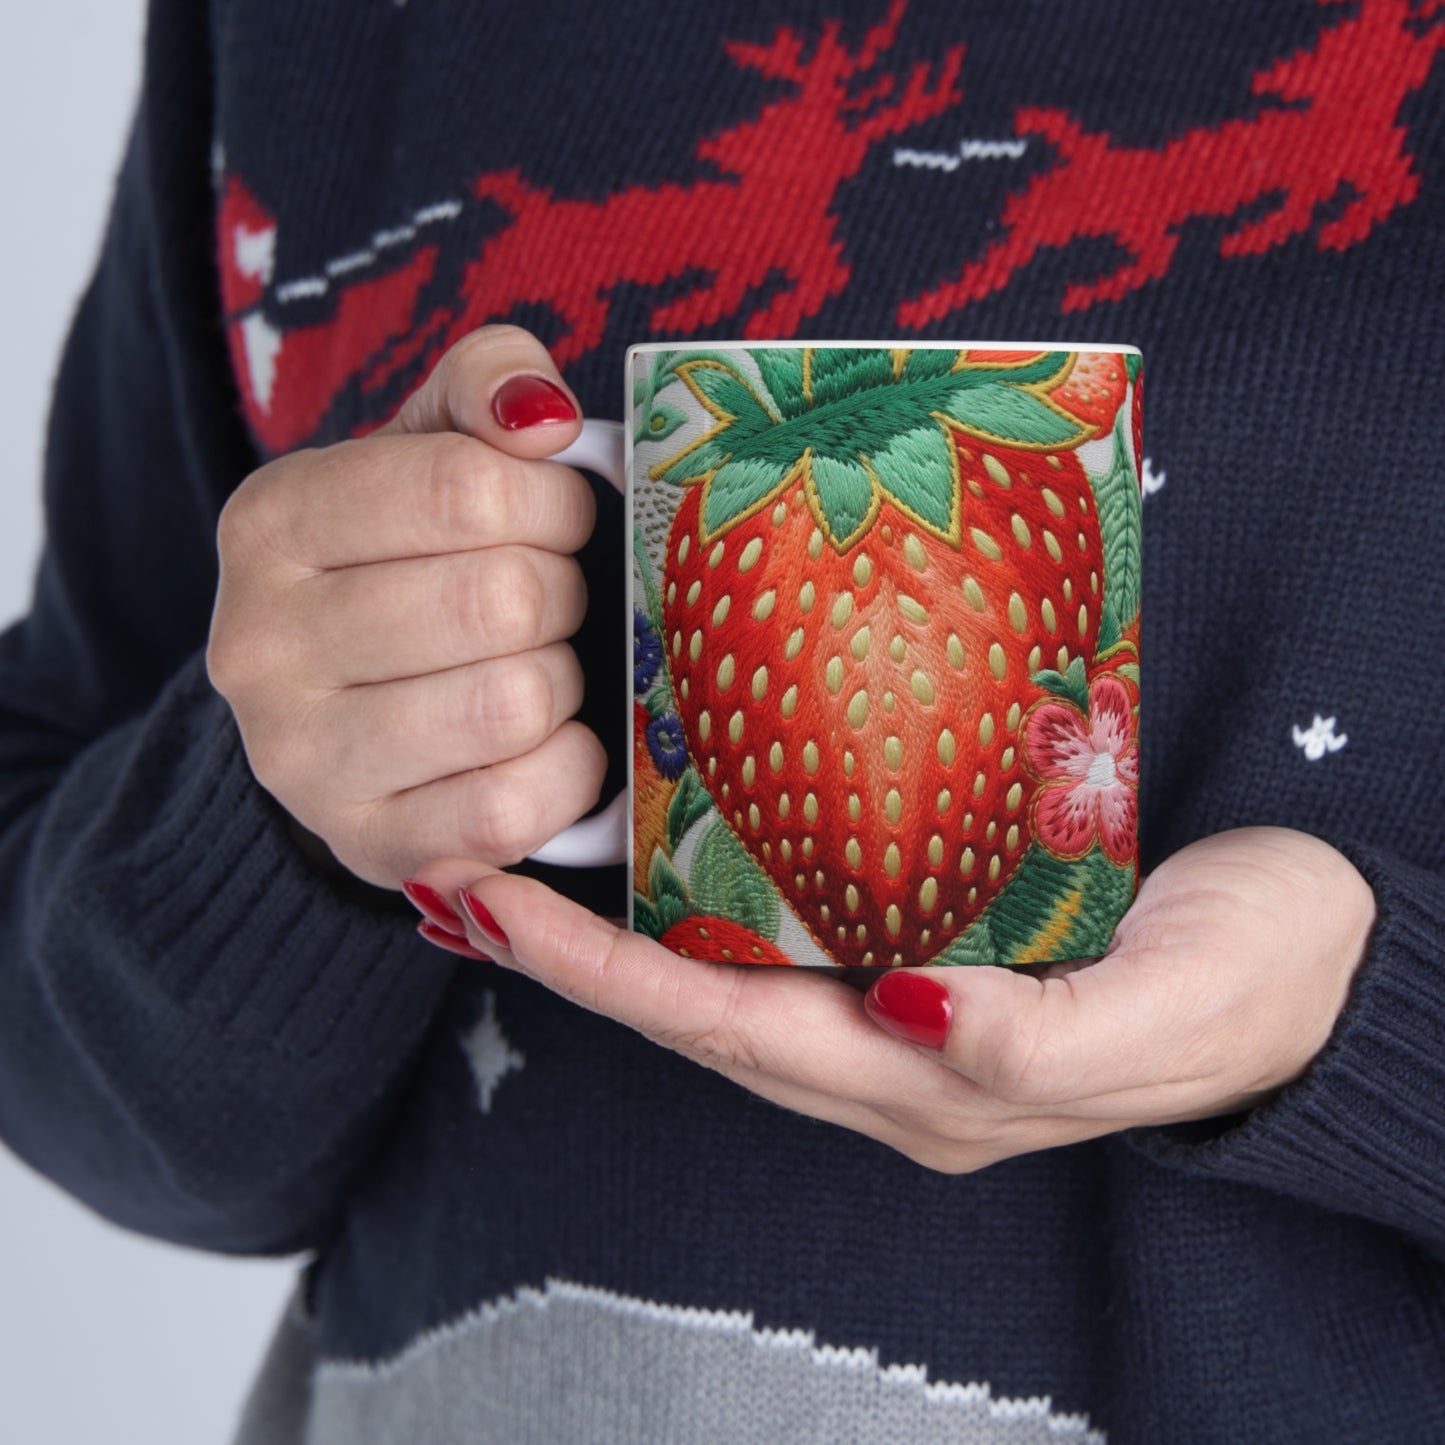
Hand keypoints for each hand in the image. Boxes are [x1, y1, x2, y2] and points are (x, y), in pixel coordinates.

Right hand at [207, 326, 605, 887]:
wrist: (346, 709)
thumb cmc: (410, 562)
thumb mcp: (430, 446)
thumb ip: (486, 384)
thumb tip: (543, 416)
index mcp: (272, 522)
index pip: (465, 489)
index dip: (552, 504)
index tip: (557, 520)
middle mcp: (260, 644)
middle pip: (500, 600)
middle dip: (562, 595)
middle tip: (550, 601)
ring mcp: (302, 760)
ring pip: (512, 703)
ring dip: (562, 682)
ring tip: (538, 667)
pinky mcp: (368, 845)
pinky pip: (513, 807)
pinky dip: (566, 770)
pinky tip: (546, 743)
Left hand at [407, 828, 1375, 1171]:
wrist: (1328, 953)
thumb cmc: (1258, 980)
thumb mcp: (1167, 1013)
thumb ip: (1034, 1041)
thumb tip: (908, 1011)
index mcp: (937, 1083)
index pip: (734, 1032)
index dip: (606, 979)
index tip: (494, 910)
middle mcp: (898, 1053)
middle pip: (703, 1009)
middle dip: (576, 957)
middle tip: (466, 873)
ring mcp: (910, 1005)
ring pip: (736, 974)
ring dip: (626, 931)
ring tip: (530, 862)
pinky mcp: (938, 946)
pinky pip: (798, 932)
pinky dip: (716, 897)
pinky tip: (676, 847)